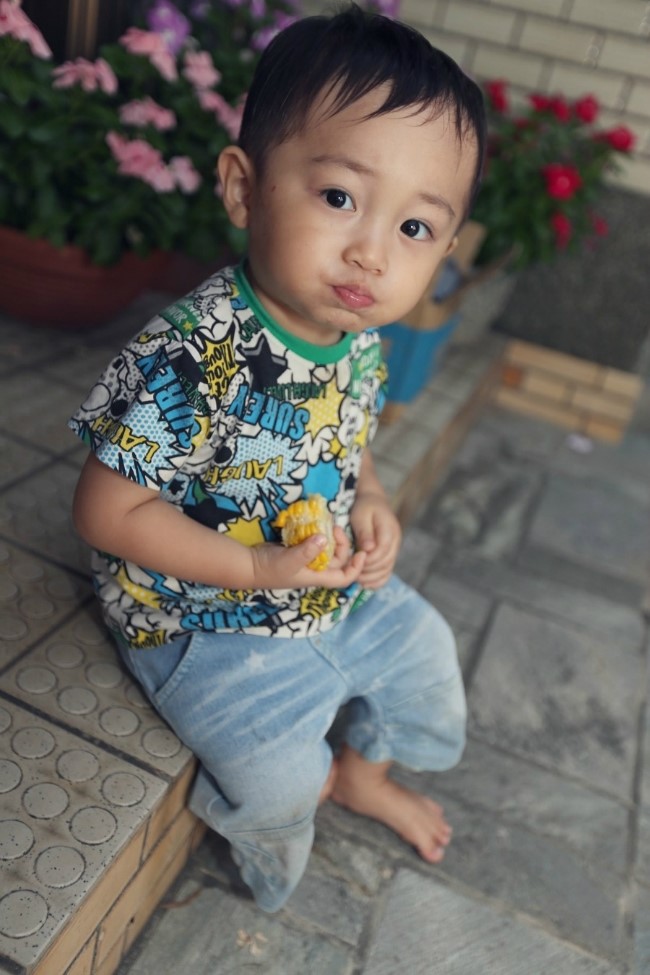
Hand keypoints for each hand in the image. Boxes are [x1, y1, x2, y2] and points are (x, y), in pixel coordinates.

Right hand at [251, 525, 365, 589]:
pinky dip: (318, 532)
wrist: (249, 565)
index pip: (344, 577)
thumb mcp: (289, 560)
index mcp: (317, 577)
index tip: (362, 553)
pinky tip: (316, 522)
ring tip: (328, 523)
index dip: (356, 567)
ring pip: (328, 549)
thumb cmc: (270, 569)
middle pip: (339, 559)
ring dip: (331, 537)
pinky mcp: (299, 550)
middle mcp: (315, 569)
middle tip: (335, 528)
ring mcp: (307, 559)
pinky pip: (315, 541)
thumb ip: (307, 551)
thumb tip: (325, 538)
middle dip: (342, 544)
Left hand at [350, 492, 400, 588]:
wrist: (373, 501)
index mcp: (389, 530)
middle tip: (352, 573)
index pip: (381, 551)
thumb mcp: (361, 515)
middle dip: (368, 570)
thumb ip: (364, 532)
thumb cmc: (364, 507)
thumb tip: (369, 548)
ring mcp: (394, 549)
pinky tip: (366, 583)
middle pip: (385, 563)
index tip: (354, 560)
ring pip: (387, 569)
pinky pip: (387, 571)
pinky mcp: (389, 554)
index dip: (368, 559)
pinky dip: (378, 579)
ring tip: (357, 579)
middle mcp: (395, 541)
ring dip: (372, 577)